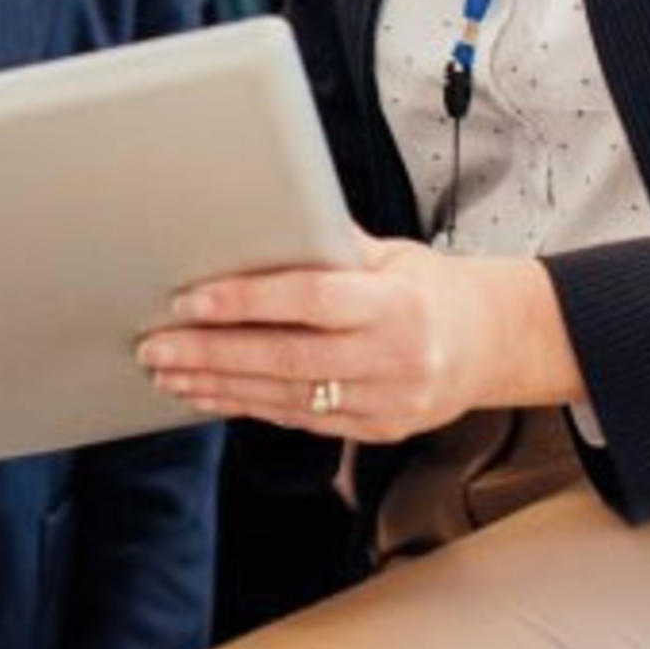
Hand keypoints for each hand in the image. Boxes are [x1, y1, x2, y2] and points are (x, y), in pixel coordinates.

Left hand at [134, 239, 580, 443]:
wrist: (494, 344)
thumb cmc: (430, 288)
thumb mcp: (393, 255)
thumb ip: (330, 246)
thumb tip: (261, 217)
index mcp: (398, 304)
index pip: (310, 300)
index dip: (245, 301)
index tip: (189, 300)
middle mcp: (394, 359)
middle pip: (286, 359)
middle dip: (211, 353)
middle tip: (155, 345)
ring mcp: (387, 403)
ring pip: (285, 399)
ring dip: (217, 385)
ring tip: (167, 371)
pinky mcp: (377, 431)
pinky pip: (299, 420)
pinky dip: (246, 406)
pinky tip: (208, 394)